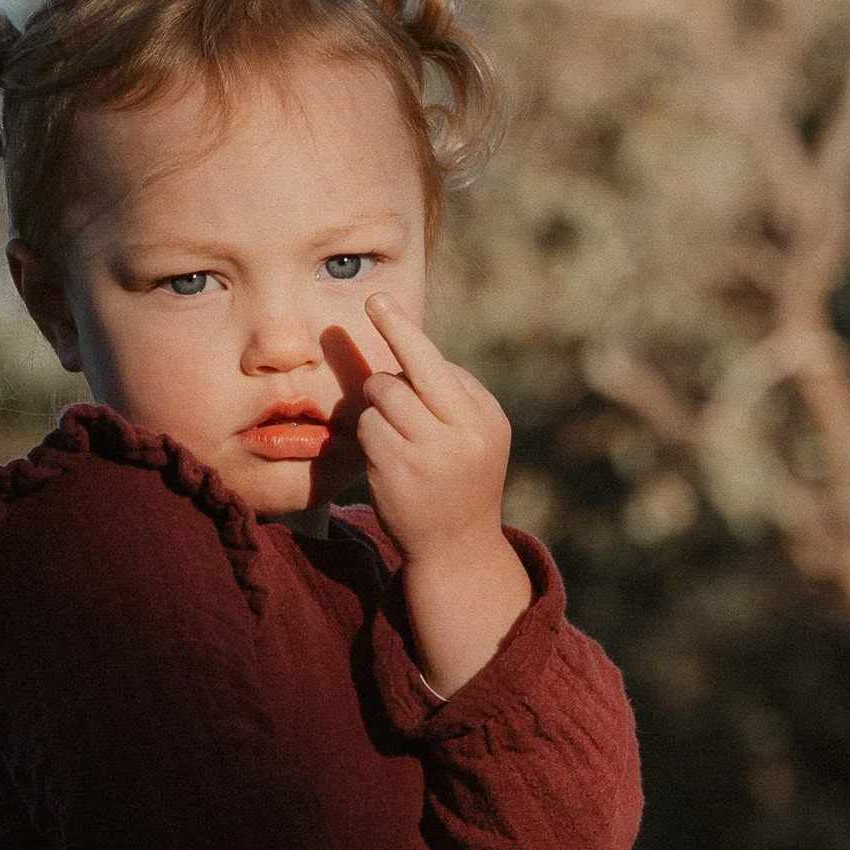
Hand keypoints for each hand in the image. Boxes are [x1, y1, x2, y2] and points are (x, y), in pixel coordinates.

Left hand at [353, 293, 512, 563]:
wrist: (458, 548)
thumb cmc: (463, 476)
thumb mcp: (477, 432)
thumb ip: (451, 392)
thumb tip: (408, 349)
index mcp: (482, 417)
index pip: (435, 363)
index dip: (401, 330)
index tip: (375, 300)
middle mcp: (459, 434)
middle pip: (401, 374)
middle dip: (384, 373)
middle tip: (386, 392)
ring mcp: (425, 455)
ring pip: (380, 398)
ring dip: (380, 409)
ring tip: (400, 436)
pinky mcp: (394, 472)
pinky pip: (367, 427)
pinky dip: (371, 434)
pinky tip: (388, 457)